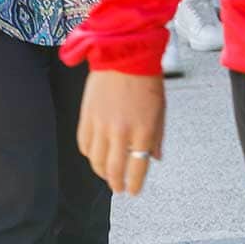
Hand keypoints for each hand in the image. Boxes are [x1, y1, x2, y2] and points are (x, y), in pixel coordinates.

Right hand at [78, 69, 165, 194]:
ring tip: (106, 174)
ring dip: (101, 172)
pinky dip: (89, 154)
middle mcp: (121, 130)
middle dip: (116, 183)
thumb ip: (157, 137)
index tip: (133, 191)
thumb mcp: (160, 110)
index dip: (135, 184)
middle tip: (118, 188)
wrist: (123, 54)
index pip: (137, 168)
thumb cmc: (146, 78)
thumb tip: (154, 158)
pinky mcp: (87, 115)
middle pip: (114, 169)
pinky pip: (84, 143)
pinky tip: (94, 155)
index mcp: (144, 130)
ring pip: (96, 160)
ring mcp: (102, 123)